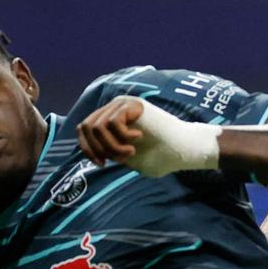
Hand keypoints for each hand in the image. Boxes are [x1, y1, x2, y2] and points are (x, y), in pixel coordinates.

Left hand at [78, 97, 219, 175]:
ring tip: (131, 152)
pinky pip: (112, 123)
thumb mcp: (127, 156)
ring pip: (98, 127)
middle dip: (100, 149)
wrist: (184, 149)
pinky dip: (122, 137)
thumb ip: (110, 150)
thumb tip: (91, 151)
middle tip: (121, 158)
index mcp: (112, 118)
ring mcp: (123, 104)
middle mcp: (115, 107)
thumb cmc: (160, 155)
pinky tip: (138, 139)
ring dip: (113, 146)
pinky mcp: (132, 104)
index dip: (87, 148)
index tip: (101, 164)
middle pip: (86, 128)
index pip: (84, 129)